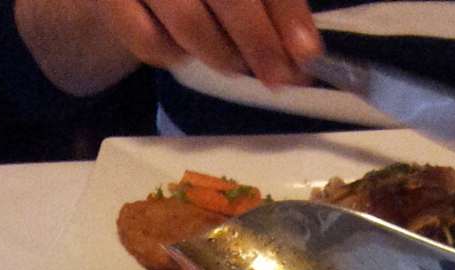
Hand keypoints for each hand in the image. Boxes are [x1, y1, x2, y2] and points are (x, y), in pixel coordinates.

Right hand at [102, 0, 322, 86]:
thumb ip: (275, 2)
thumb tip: (303, 50)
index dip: (286, 12)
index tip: (307, 52)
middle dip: (259, 43)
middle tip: (278, 76)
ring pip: (188, 24)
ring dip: (220, 54)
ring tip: (234, 60)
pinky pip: (148, 42)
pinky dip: (174, 55)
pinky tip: (185, 48)